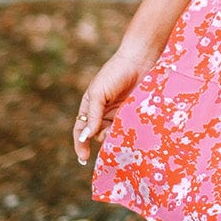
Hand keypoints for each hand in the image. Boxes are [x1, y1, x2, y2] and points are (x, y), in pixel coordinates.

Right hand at [73, 47, 154, 165]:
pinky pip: (127, 130)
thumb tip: (85, 136)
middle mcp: (103, 113)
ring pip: (113, 134)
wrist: (140, 62)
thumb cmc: (115, 73)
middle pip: (98, 135)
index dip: (80, 145)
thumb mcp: (98, 93)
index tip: (83, 159)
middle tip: (109, 136)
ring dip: (114, 137)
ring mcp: (118, 114)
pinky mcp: (132, 115)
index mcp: (90, 106)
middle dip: (101, 139)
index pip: (81, 130)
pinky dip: (126, 134)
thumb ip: (92, 115)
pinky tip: (130, 132)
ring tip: (121, 131)